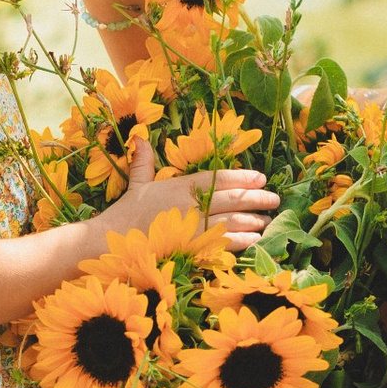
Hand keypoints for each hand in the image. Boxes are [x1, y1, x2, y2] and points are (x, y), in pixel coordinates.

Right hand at [115, 132, 278, 251]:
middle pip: (233, 199)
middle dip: (257, 198)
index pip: (220, 178)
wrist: (111, 242)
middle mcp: (191, 204)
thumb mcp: (137, 184)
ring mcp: (193, 227)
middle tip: (274, 199)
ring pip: (233, 222)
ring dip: (254, 221)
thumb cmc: (126, 214)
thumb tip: (140, 138)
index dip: (243, 177)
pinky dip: (242, 241)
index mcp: (181, 186)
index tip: (261, 178)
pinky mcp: (193, 249)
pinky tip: (255, 240)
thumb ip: (144, 162)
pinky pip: (224, 244)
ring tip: (267, 221)